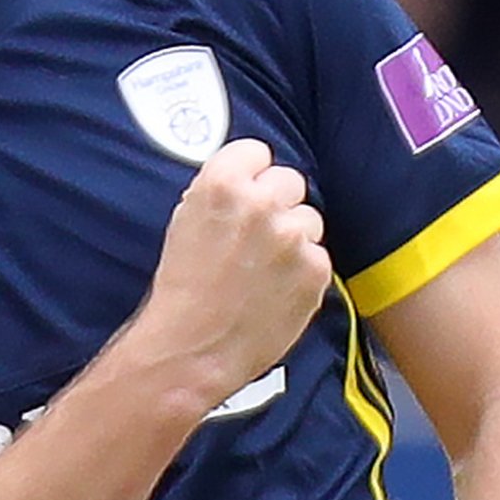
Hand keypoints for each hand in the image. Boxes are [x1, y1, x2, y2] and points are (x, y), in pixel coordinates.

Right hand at [135, 138, 330, 408]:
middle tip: (257, 233)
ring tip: (265, 267)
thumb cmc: (181, 290)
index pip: (256, 151)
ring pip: (308, 219)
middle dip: (275, 203)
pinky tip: (276, 289)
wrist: (192, 348)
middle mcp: (262, 203)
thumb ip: (219, 194)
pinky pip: (318, 256)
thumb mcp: (185, 222)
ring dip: (293, 237)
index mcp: (221, 184)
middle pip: (289, 181)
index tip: (247, 190)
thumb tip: (246, 183)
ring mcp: (293, 237)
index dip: (250, 174)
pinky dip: (303, 271)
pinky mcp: (315, 270)